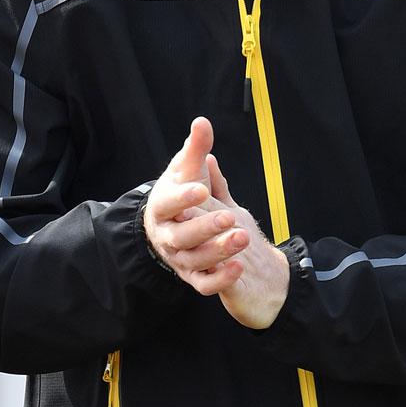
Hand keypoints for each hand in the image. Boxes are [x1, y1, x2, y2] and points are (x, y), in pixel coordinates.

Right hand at [143, 117, 289, 327]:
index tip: (201, 188)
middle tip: (230, 219)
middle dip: (205, 228)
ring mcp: (179, 258)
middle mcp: (167, 236)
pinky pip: (204, 284)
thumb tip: (203, 121)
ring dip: (219, 252)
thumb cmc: (180, 194)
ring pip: (195, 261)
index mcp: (162, 207)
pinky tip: (240, 267)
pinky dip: (220, 279)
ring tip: (243, 238)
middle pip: (182, 237)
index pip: (168, 204)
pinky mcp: (192, 276)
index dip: (182, 198)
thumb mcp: (186, 170)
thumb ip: (195, 148)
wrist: (169, 228)